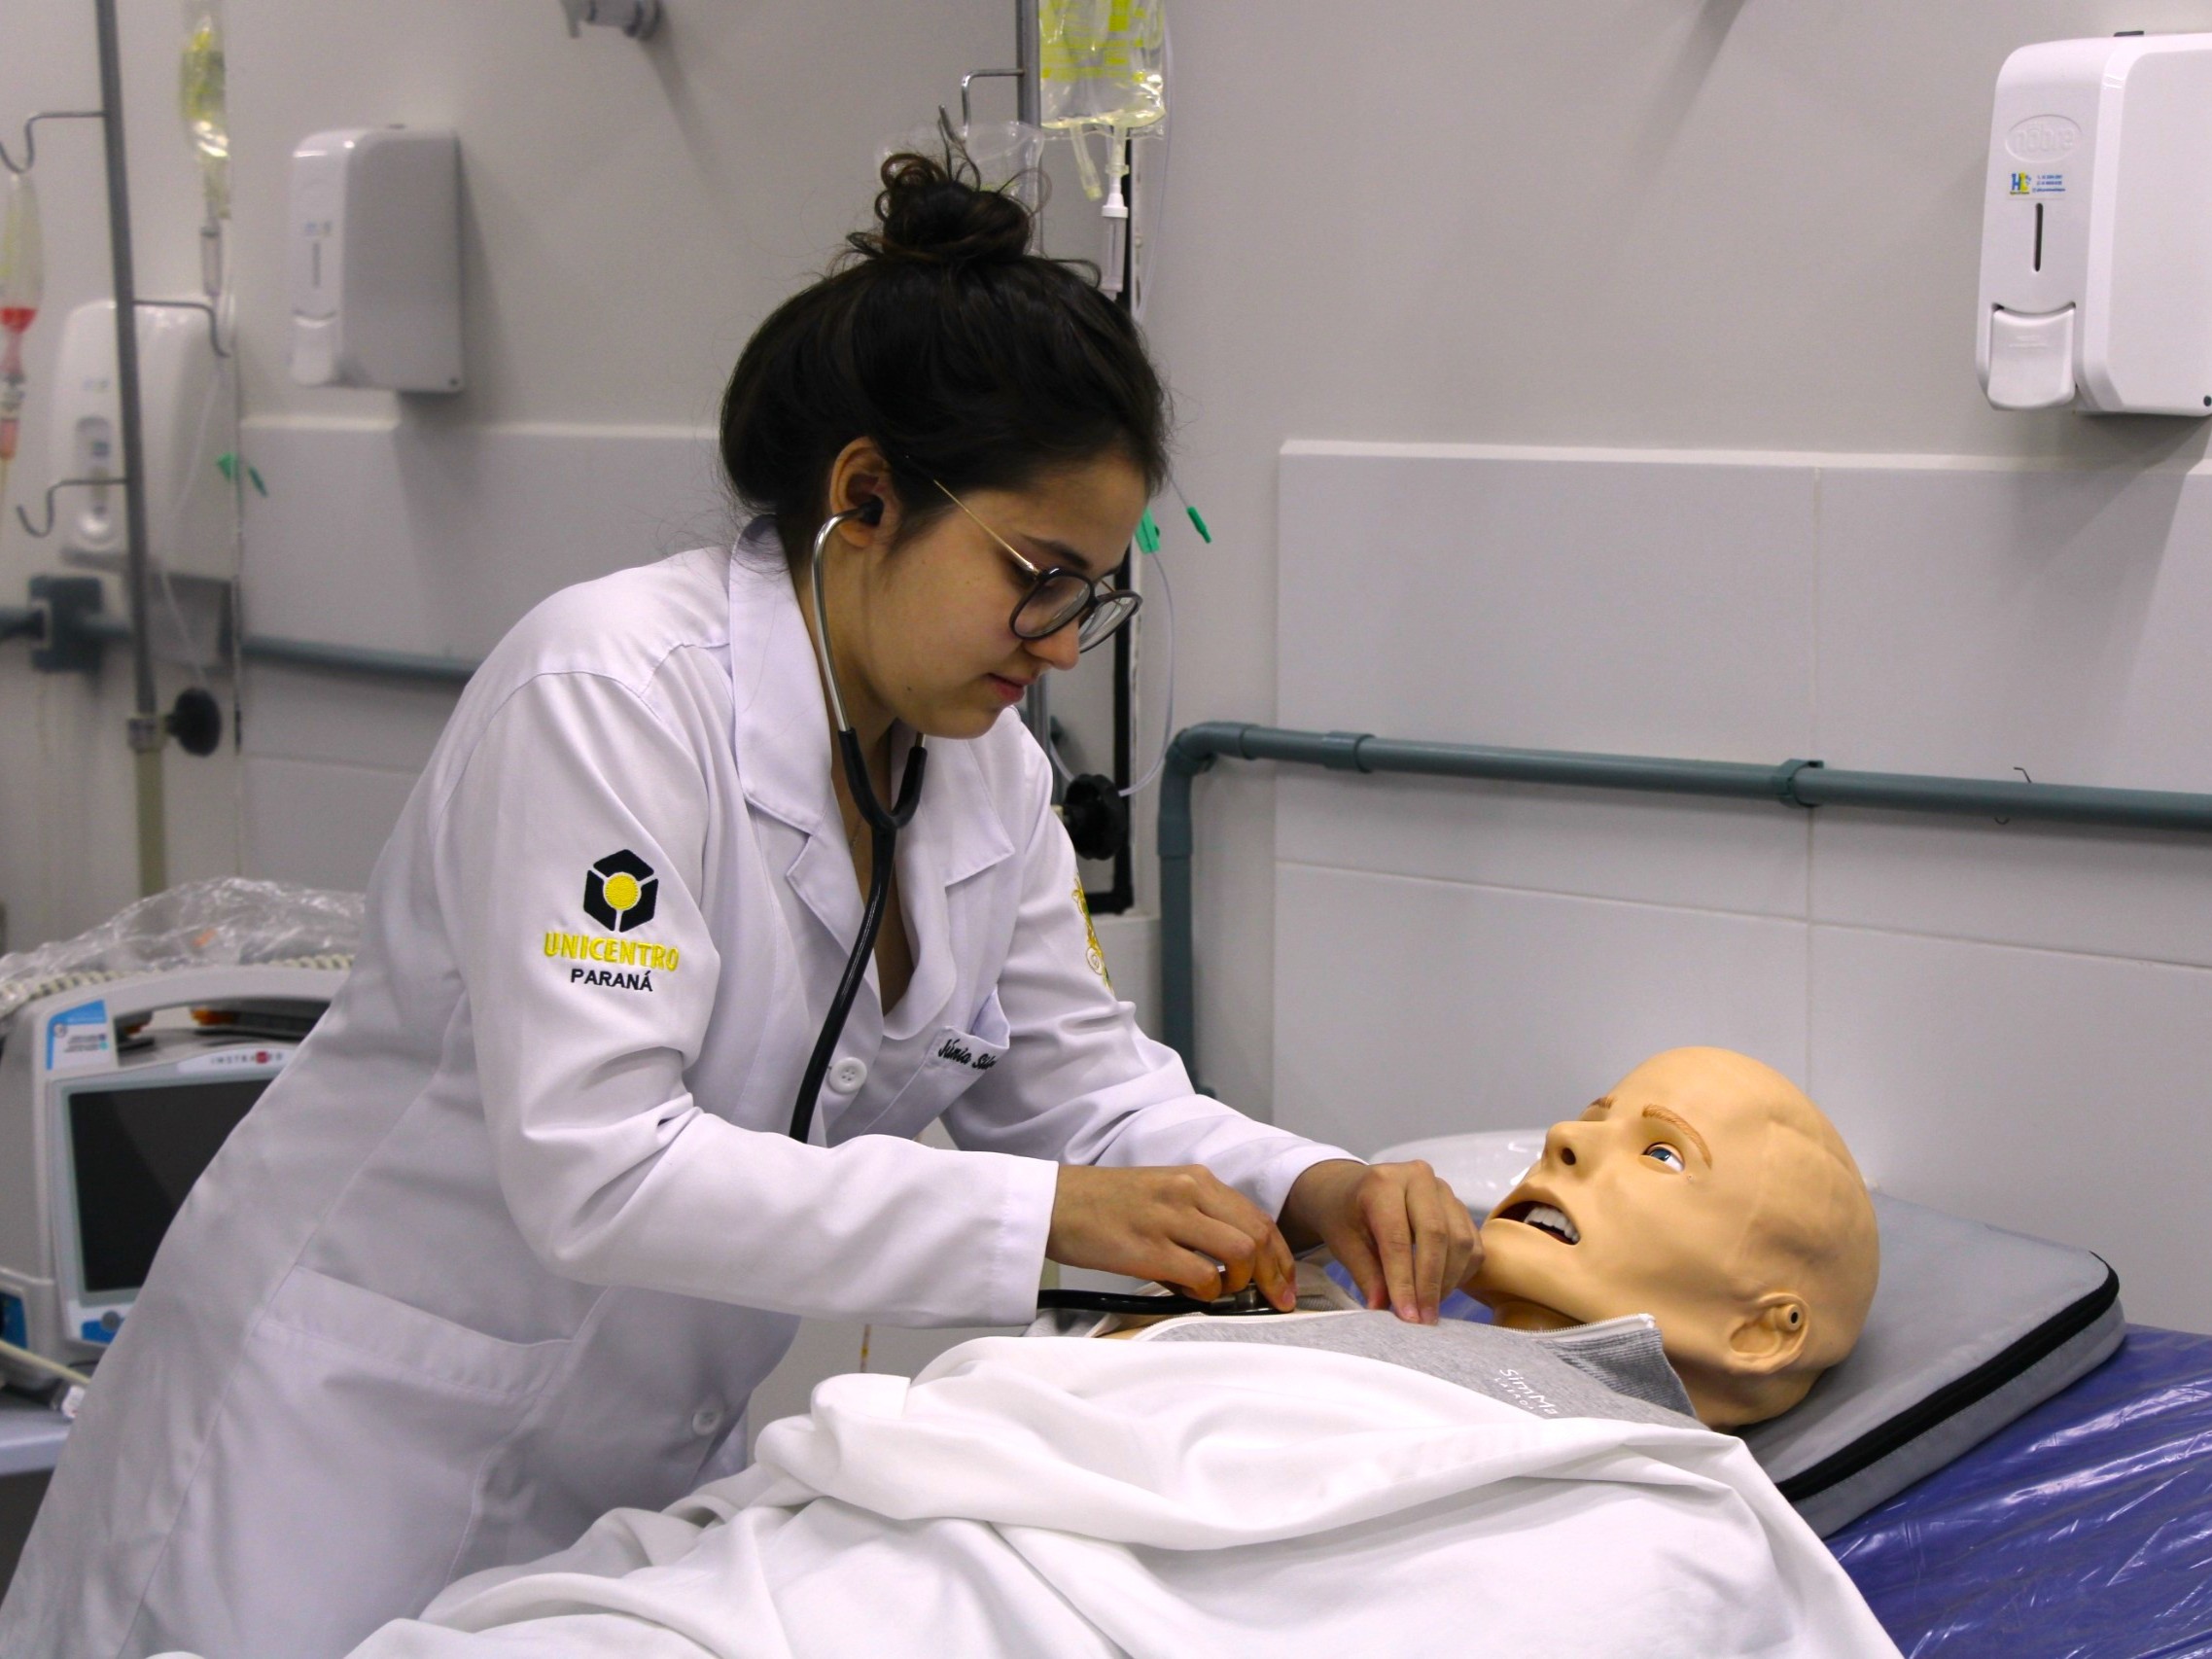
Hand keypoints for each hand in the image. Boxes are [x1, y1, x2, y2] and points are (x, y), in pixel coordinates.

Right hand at [1048, 1165, 1297, 1309]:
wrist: (1054, 1204)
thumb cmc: (1103, 1204)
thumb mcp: (1161, 1193)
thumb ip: (1200, 1215)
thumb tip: (1235, 1259)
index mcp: (1196, 1179)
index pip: (1259, 1217)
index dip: (1281, 1256)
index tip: (1285, 1284)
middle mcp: (1189, 1192)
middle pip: (1259, 1235)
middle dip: (1274, 1275)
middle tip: (1275, 1302)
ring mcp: (1170, 1218)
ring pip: (1240, 1253)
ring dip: (1241, 1283)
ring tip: (1221, 1293)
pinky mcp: (1149, 1248)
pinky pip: (1202, 1277)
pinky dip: (1206, 1294)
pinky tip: (1189, 1293)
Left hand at [1279, 1160, 1481, 1323]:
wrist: (1351, 1189)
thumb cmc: (1344, 1215)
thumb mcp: (1343, 1243)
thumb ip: (1366, 1274)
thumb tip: (1383, 1308)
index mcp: (1382, 1182)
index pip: (1397, 1238)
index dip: (1403, 1281)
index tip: (1407, 1316)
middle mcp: (1417, 1177)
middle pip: (1436, 1235)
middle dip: (1431, 1284)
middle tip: (1424, 1319)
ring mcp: (1443, 1189)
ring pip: (1460, 1240)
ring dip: (1448, 1280)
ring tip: (1429, 1307)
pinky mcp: (1458, 1205)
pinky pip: (1472, 1243)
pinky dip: (1461, 1272)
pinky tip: (1442, 1289)